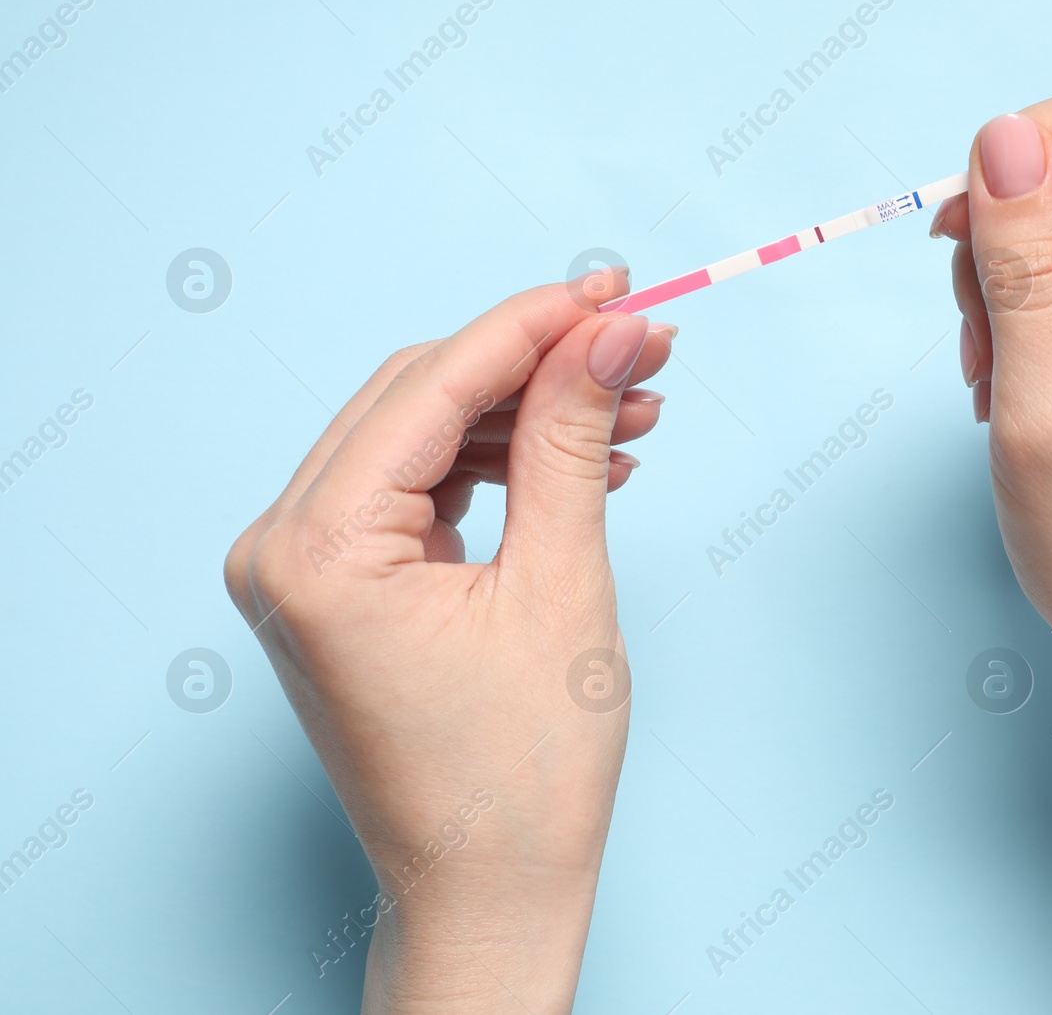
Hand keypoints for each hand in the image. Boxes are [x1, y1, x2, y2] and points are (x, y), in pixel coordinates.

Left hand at [224, 273, 671, 1012]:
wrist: (489, 890)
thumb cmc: (520, 777)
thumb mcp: (562, 589)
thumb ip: (573, 441)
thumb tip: (610, 334)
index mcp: (315, 552)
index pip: (431, 387)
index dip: (534, 326)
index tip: (618, 291)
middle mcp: (282, 548)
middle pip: (419, 398)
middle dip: (537, 365)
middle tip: (638, 343)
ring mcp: (303, 568)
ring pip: (423, 435)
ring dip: (527, 416)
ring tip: (631, 414)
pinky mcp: (338, 584)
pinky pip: (420, 487)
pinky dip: (499, 467)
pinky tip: (580, 464)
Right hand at [934, 80, 1051, 688]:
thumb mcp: (1045, 410)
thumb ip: (1024, 263)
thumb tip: (1001, 138)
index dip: (1022, 154)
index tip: (956, 234)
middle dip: (1014, 233)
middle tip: (976, 341)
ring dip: (1022, 278)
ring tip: (997, 378)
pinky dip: (1049, 305)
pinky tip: (1025, 376)